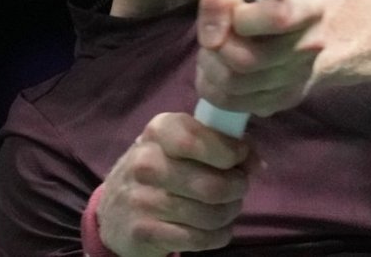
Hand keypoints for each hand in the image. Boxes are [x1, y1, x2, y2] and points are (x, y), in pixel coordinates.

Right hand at [98, 112, 249, 255]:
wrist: (114, 209)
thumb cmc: (161, 168)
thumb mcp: (182, 144)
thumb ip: (221, 142)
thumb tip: (256, 162)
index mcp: (159, 131)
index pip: (199, 139)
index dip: (230, 152)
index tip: (240, 159)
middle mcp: (147, 163)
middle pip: (213, 185)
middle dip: (237, 188)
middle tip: (237, 188)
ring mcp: (143, 199)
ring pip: (210, 215)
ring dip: (229, 213)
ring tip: (227, 208)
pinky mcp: (144, 231)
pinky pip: (199, 239)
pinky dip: (217, 236)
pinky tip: (215, 228)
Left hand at [196, 0, 323, 116]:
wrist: (302, 28)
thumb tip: (210, 37)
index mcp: (309, 8)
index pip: (277, 18)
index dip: (239, 17)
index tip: (232, 12)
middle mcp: (309, 47)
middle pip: (246, 60)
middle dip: (215, 47)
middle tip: (212, 36)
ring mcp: (298, 79)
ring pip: (234, 84)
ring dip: (210, 66)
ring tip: (212, 51)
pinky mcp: (282, 101)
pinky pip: (231, 103)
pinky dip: (212, 86)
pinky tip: (217, 70)